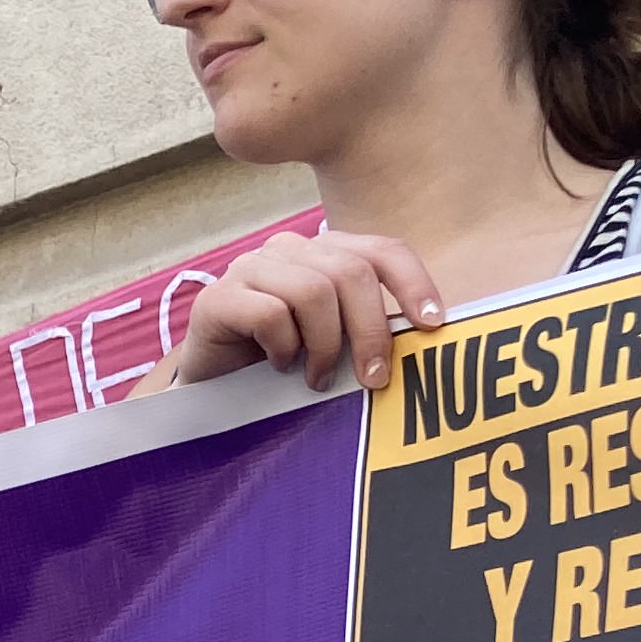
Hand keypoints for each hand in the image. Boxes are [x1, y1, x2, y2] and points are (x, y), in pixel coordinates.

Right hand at [155, 225, 442, 395]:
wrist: (208, 391)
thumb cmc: (280, 366)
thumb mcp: (335, 341)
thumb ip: (366, 326)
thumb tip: (423, 337)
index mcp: (324, 253)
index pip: (381, 250)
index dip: (413, 283)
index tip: (432, 325)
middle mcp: (288, 250)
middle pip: (350, 272)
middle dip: (370, 330)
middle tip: (372, 378)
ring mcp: (249, 269)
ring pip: (313, 291)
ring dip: (324, 345)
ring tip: (317, 378)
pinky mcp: (217, 298)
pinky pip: (270, 313)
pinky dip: (284, 347)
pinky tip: (280, 366)